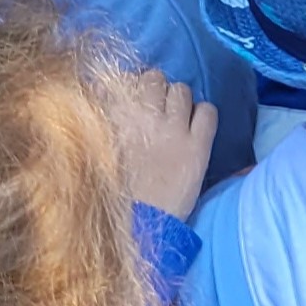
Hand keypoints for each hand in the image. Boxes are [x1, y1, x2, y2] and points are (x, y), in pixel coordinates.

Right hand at [113, 69, 216, 220]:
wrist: (136, 227)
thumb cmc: (111, 193)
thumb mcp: (96, 153)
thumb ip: (102, 124)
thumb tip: (103, 99)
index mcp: (113, 118)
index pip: (125, 80)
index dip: (133, 89)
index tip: (133, 102)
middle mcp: (143, 115)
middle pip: (156, 78)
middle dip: (157, 92)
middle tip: (156, 112)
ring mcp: (173, 129)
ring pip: (183, 90)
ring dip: (179, 102)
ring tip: (176, 121)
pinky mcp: (197, 145)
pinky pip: (209, 111)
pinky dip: (204, 115)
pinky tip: (197, 130)